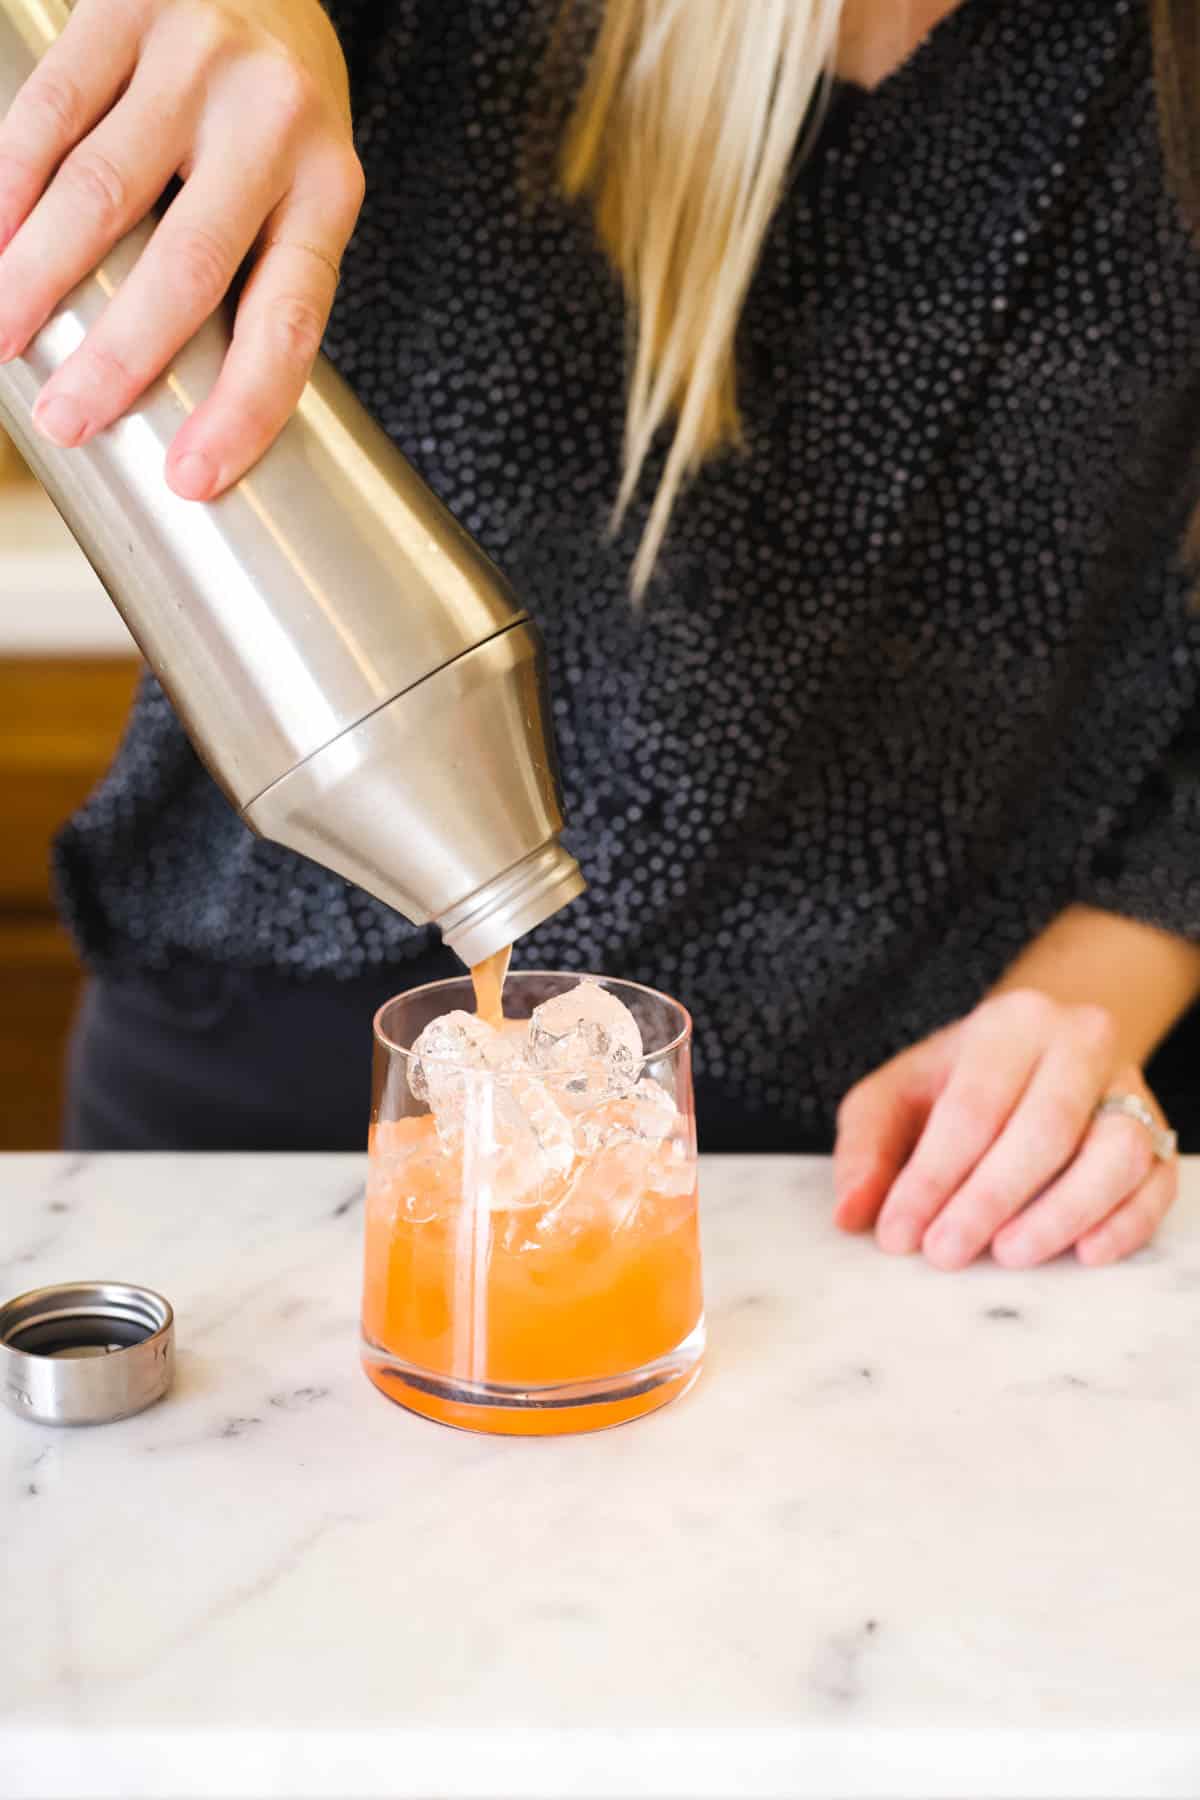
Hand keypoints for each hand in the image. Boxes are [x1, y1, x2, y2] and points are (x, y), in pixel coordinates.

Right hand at [0, 0, 362, 496]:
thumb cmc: (276, 113)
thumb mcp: (302, 191)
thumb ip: (259, 273)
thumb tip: (188, 401)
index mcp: (331, 190)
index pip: (290, 323)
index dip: (244, 409)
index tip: (193, 478)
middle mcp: (273, 124)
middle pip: (189, 265)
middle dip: (119, 359)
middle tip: (67, 421)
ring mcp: (199, 61)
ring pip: (103, 190)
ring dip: (39, 277)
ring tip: (3, 341)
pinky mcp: (128, 8)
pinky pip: (51, 111)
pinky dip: (8, 186)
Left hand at [832, 989, 1177, 1268]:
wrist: (1039, 1051)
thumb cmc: (957, 1081)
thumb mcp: (895, 1095)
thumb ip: (865, 1149)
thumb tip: (853, 1214)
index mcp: (1011, 1024)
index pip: (972, 1106)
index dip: (932, 1176)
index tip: (897, 1233)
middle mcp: (1080, 1044)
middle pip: (1044, 1128)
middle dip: (989, 1200)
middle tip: (944, 1253)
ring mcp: (1130, 1088)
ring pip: (1115, 1152)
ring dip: (1062, 1213)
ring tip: (1008, 1254)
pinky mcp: (1159, 1134)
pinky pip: (1156, 1181)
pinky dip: (1125, 1223)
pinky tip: (1083, 1253)